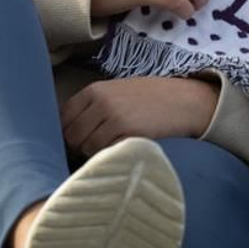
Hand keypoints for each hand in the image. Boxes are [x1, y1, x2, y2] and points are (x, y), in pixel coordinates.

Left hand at [60, 77, 218, 156]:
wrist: (186, 101)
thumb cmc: (151, 100)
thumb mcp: (118, 93)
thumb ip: (93, 107)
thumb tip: (66, 134)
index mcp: (95, 90)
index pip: (62, 118)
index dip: (66, 133)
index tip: (77, 141)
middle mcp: (101, 102)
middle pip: (70, 136)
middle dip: (79, 147)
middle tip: (95, 150)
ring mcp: (114, 118)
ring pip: (85, 148)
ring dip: (94, 155)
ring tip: (113, 149)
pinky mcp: (128, 134)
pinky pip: (105, 154)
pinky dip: (110, 157)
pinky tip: (123, 151)